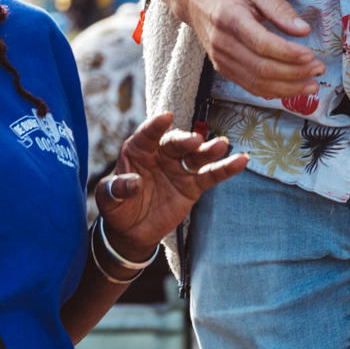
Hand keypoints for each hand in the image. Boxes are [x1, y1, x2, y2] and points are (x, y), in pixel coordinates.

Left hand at [96, 113, 248, 258]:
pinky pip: (211, 175)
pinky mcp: (192, 186)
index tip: (166, 117)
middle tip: (196, 141)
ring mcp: (178, 169)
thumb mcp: (107, 198)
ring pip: (196, 156)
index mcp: (137, 151)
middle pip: (174, 144)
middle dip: (185, 141)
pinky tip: (241, 160)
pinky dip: (226, 168)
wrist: (132, 231)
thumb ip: (117, 188)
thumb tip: (134, 182)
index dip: (155, 126)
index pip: (146, 135)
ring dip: (209, 150)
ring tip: (221, 146)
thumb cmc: (117, 207)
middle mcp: (160, 155)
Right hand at [178, 0, 321, 100]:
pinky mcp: (222, 68)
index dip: (289, 53)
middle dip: (294, 73)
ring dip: (287, 87)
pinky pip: (249, 86)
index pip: (262, 43)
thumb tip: (303, 30)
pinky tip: (292, 89)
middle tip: (318, 69)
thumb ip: (280, 9)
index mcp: (230, 18)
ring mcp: (220, 58)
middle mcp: (223, 42)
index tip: (311, 55)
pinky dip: (273, 91)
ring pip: (257, 82)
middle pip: (261, 67)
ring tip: (311, 85)